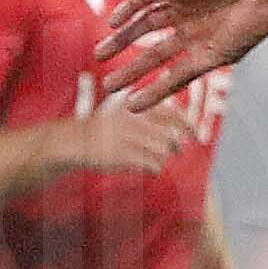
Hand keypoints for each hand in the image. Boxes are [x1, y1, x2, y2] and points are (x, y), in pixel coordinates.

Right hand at [66, 103, 184, 174]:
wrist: (72, 142)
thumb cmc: (103, 126)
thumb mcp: (122, 107)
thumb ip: (146, 103)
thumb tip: (174, 98)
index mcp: (133, 104)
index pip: (171, 113)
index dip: (187, 124)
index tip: (195, 134)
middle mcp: (131, 119)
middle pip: (170, 136)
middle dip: (177, 145)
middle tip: (178, 150)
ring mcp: (125, 138)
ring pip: (162, 152)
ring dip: (164, 158)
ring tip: (158, 159)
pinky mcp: (120, 157)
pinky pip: (151, 165)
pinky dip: (155, 169)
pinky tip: (152, 170)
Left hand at [96, 0, 267, 106]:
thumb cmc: (252, 23)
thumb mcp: (221, 55)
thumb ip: (192, 69)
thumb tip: (166, 90)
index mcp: (207, 49)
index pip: (173, 73)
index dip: (153, 90)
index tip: (131, 106)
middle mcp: (192, 30)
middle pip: (153, 51)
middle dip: (131, 69)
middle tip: (107, 86)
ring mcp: (183, 8)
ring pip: (144, 26)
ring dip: (122, 40)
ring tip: (100, 55)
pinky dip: (128, 9)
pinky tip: (113, 21)